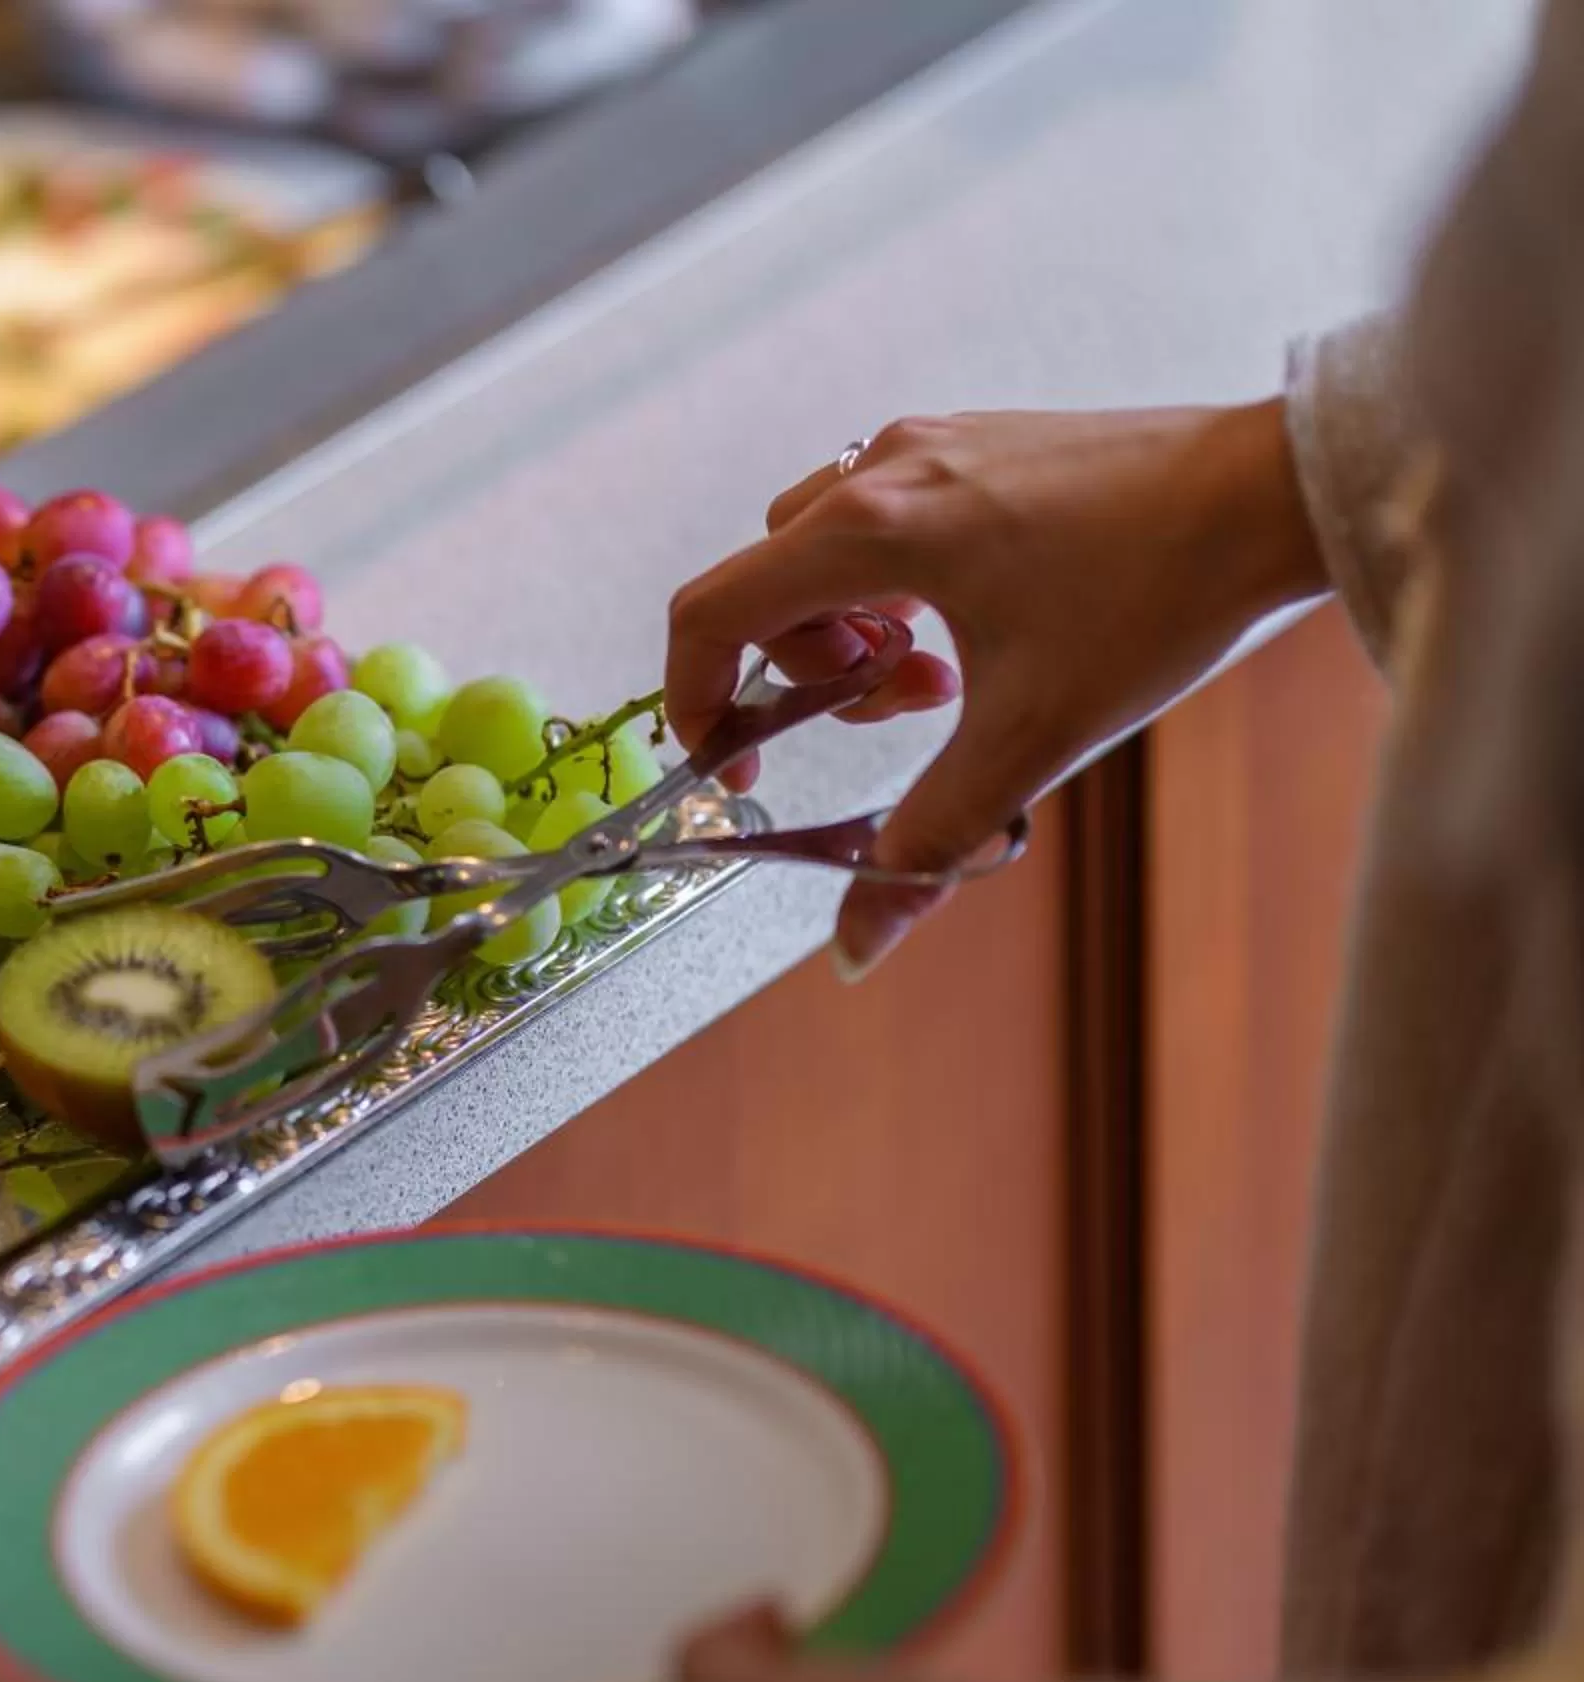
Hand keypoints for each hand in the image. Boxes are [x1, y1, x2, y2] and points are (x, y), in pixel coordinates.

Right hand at [667, 402, 1330, 975]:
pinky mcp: (979, 440)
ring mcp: (933, 444)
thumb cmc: (1159, 599)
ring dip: (856, 626)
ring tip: (948, 672)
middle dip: (806, 669)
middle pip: (767, 584)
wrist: (1277, 495)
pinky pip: (887, 517)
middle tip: (902, 710)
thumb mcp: (1030, 740)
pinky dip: (902, 582)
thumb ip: (926, 843)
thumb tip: (857, 951)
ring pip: (824, 548)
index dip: (696, 699)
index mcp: (871, 530)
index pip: (712, 611)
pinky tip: (986, 623)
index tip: (741, 762)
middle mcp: (884, 471)